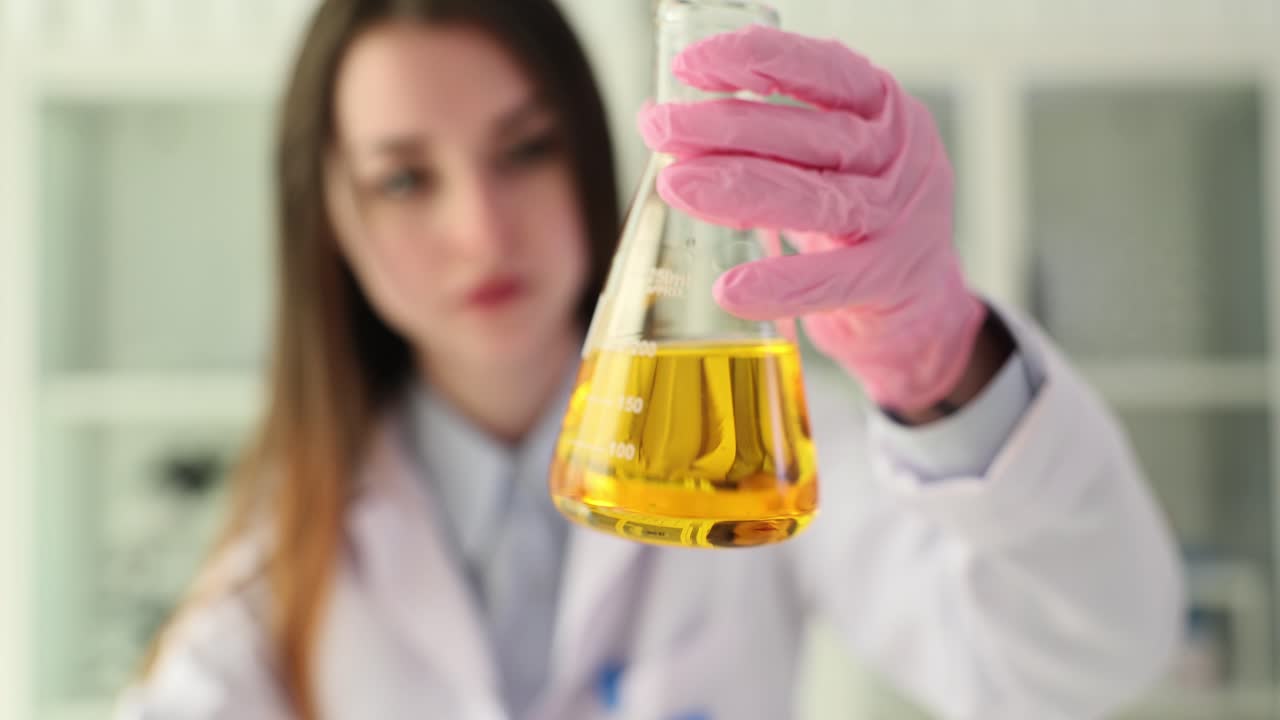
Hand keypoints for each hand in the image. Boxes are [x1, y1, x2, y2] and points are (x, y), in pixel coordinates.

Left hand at [638, 25, 985, 411]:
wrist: (916, 298)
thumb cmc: (856, 216)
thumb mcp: (824, 159)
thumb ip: (769, 138)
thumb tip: (669, 126)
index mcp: (880, 108)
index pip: (822, 71)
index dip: (758, 61)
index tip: (691, 66)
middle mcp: (897, 154)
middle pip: (810, 134)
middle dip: (726, 127)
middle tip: (660, 128)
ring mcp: (899, 218)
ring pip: (819, 199)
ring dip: (740, 190)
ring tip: (676, 185)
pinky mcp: (890, 279)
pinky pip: (830, 279)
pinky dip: (779, 284)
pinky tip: (730, 288)